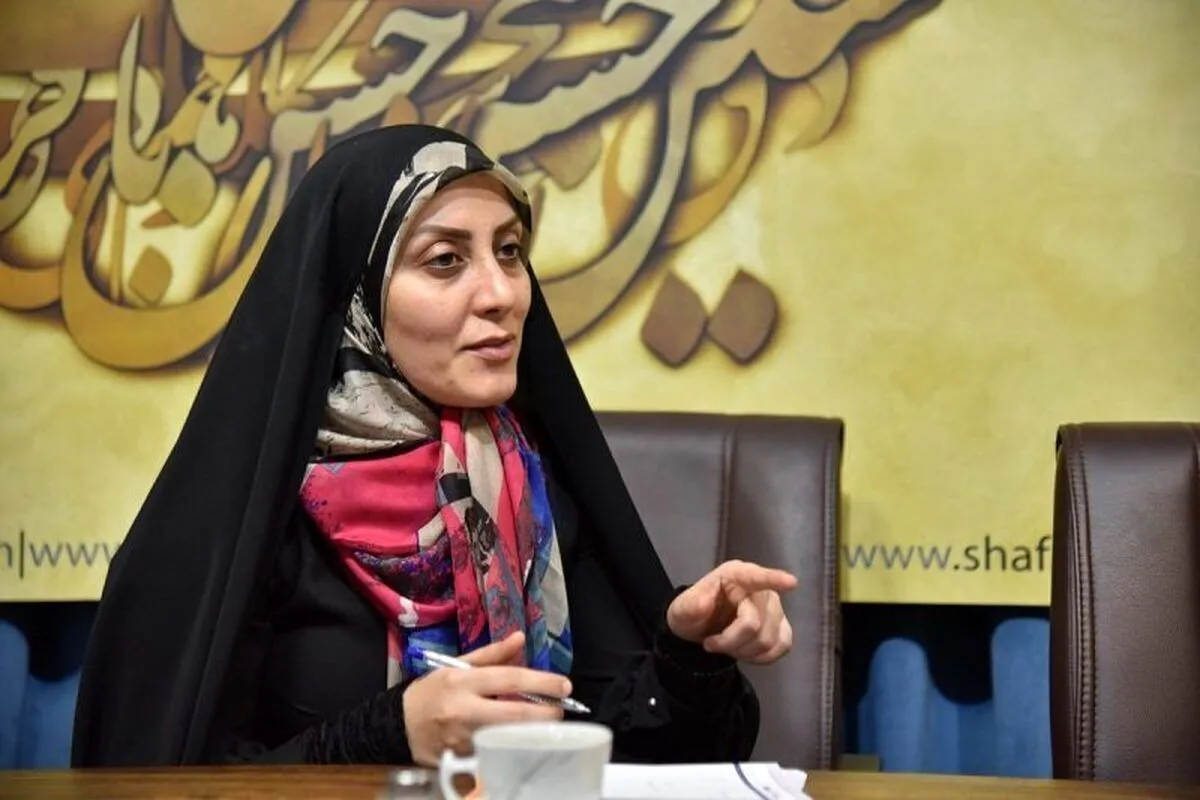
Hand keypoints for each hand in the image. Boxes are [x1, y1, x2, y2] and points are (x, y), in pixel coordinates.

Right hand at [402, 632, 571, 765]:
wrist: (396, 726)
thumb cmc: (430, 692)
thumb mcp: (456, 666)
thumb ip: (491, 654)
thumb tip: (520, 638)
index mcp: (462, 682)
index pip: (509, 679)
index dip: (541, 682)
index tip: (564, 685)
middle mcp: (463, 711)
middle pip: (514, 714)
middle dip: (545, 714)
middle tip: (560, 710)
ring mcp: (462, 740)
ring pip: (508, 739)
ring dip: (531, 733)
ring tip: (542, 725)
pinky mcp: (460, 762)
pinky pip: (494, 757)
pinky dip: (510, 749)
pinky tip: (519, 743)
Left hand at [666, 560, 796, 664]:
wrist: (701, 631)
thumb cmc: (692, 614)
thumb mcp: (681, 609)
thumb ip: (690, 605)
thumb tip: (703, 603)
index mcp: (735, 575)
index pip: (755, 577)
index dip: (773, 579)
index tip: (791, 582)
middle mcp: (760, 588)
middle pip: (755, 623)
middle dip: (731, 642)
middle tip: (711, 644)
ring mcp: (775, 608)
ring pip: (768, 639)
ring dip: (744, 651)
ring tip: (726, 647)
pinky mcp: (782, 626)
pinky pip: (781, 646)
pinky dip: (762, 656)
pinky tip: (746, 652)